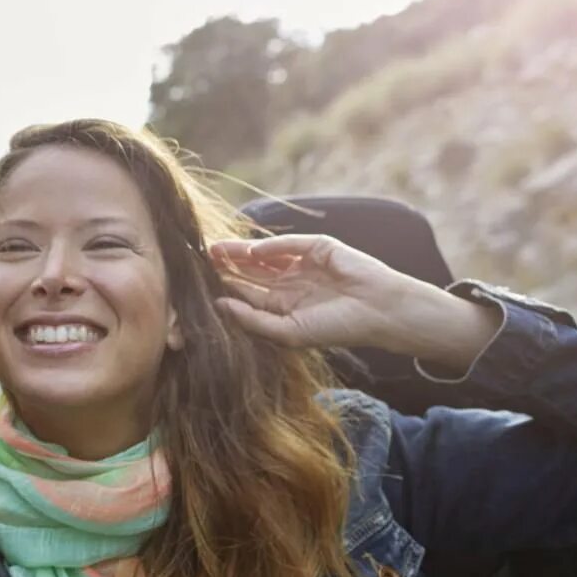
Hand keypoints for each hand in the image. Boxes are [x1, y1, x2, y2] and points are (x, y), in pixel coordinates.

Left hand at [210, 233, 500, 370]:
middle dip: (226, 265)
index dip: (224, 286)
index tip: (197, 283)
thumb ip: (253, 320)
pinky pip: (290, 244)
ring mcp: (304, 262)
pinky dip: (271, 245)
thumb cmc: (337, 328)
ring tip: (215, 250)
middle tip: (198, 260)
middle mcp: (290, 281)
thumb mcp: (288, 331)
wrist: (379, 313)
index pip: (246, 292)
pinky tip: (251, 250)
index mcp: (283, 304)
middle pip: (250, 270)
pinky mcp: (320, 247)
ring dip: (240, 251)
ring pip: (264, 254)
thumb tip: (219, 306)